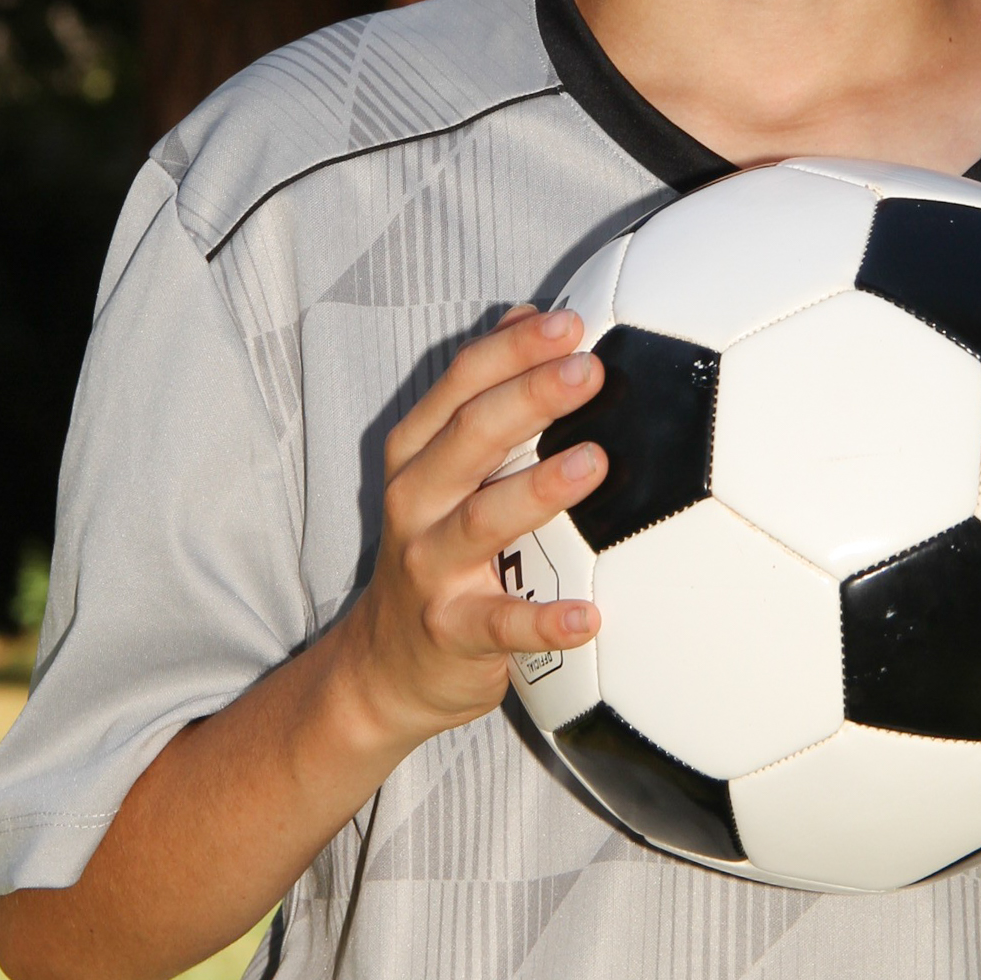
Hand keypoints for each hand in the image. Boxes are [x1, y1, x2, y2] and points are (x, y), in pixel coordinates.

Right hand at [342, 304, 607, 751]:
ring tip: (595, 463)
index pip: (462, 384)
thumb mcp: (446, 469)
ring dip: (538, 490)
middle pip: (469, 436)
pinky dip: (544, 621)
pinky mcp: (452, 630)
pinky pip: (502, 625)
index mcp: (418, 453)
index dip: (514, 349)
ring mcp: (431, 566)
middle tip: (589, 371)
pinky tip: (590, 616)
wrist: (385, 666)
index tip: (571, 323)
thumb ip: (483, 397)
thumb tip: (534, 314)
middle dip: (528, 398)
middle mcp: (416, 501)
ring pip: (482, 520)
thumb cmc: (438, 548)